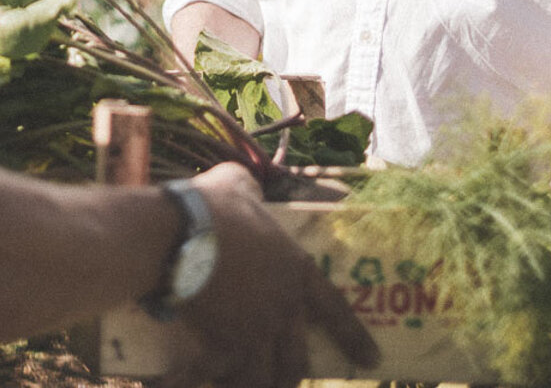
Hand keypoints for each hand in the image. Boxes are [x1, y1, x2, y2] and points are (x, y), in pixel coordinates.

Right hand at [161, 163, 378, 387]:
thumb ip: (250, 191)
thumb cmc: (212, 205)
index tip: (371, 360)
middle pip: (297, 358)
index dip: (354, 337)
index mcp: (295, 269)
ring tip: (243, 382)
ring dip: (256, 383)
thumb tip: (248, 189)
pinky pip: (223, 373)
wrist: (180, 234)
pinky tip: (206, 378)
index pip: (335, 310)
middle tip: (285, 379)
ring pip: (263, 377)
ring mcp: (254, 329)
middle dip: (291, 374)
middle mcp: (282, 307)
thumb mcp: (237, 183)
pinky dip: (217, 378)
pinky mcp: (223, 342)